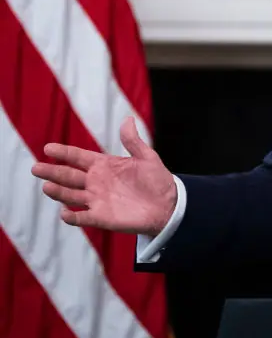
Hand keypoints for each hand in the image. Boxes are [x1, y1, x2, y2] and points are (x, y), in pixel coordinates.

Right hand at [31, 116, 176, 236]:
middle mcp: (95, 182)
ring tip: (47, 186)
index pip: (78, 157)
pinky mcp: (101, 217)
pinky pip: (83, 217)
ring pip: (71, 196)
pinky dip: (73, 216)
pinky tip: (65, 213)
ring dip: (59, 192)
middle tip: (36, 168)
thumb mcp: (147, 157)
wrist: (168, 205)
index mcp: (103, 165)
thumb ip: (133, 141)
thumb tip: (127, 119)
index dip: (64, 153)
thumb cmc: (156, 180)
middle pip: (69, 176)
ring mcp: (96, 200)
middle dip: (53, 172)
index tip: (48, 148)